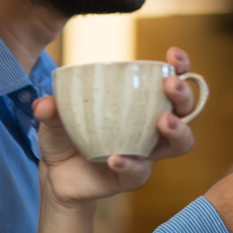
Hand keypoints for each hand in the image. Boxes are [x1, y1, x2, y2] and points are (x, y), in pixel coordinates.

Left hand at [33, 62, 195, 205]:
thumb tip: (47, 103)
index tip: (173, 56)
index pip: (171, 81)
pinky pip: (141, 171)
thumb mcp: (55, 118)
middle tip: (171, 85)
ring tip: (164, 121)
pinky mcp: (135, 176)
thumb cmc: (66, 137)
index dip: (180, 67)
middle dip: (184, 95)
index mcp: (140, 103)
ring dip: (178, 130)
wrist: (57, 176)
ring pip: (180, 143)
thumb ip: (52, 109)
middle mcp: (152, 127)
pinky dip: (130, 163)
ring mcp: (147, 153)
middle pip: (186, 110)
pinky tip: (114, 158)